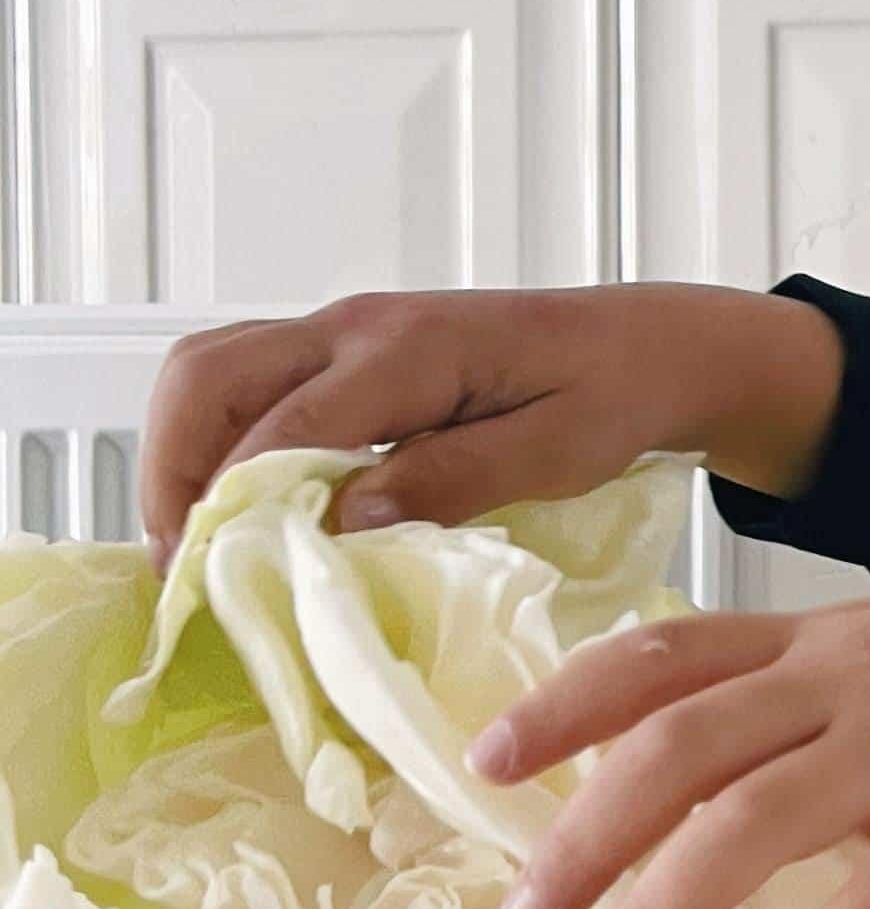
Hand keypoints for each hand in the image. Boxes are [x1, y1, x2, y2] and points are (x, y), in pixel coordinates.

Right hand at [137, 285, 844, 563]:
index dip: (229, 505)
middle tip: (183, 567)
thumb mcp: (557, 451)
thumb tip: (344, 520)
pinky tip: (240, 509)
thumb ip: (453, 479)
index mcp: (409, 350)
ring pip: (214, 369)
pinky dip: (218, 438)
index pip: (280, 426)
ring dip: (183, 450)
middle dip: (172, 468)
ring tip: (199, 545)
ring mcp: (347, 330)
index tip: (210, 583)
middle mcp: (358, 326)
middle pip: (209, 374)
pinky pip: (251, 379)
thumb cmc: (619, 394)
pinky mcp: (351, 349)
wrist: (658, 343)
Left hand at [471, 577, 869, 908]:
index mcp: (826, 644)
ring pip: (754, 820)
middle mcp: (856, 681)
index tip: (483, 762)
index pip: (664, 656)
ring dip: (661, 907)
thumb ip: (809, 718)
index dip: (563, 705)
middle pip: (680, 744)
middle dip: (582, 832)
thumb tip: (699, 799)